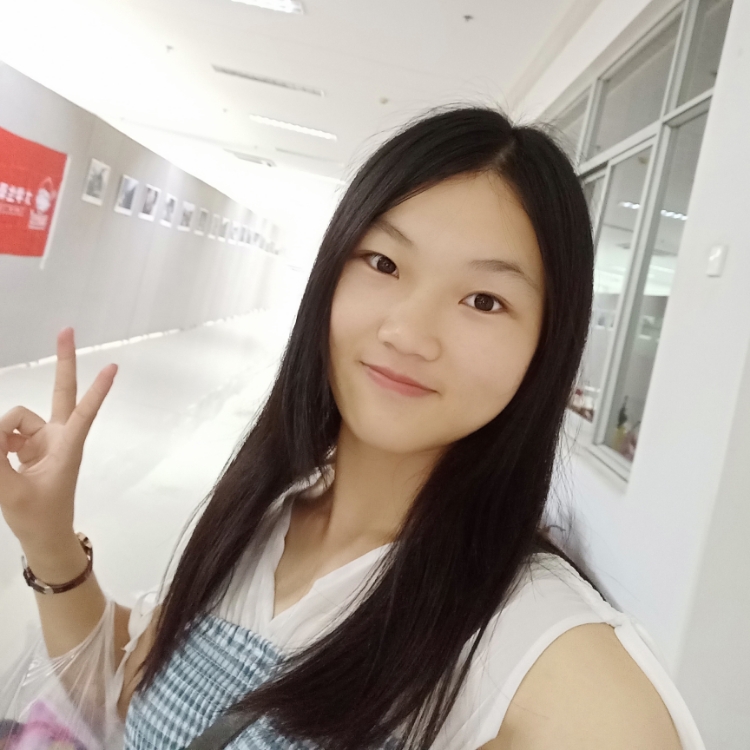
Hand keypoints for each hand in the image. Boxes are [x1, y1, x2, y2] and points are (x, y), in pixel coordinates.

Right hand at [0, 328, 116, 551]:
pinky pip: (4, 433)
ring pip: (14, 420)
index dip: (97, 390)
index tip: (114, 367)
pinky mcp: (28, 446)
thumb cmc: (38, 516)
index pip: (84, 412)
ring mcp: (43, 439)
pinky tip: (3, 461)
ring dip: (0, 438)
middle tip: (67, 328)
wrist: (42, 535)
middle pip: (62, 391)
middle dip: (63, 361)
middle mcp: (58, 436)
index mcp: (67, 446)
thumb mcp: (12, 491)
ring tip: (9, 468)